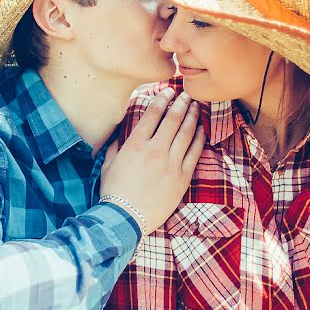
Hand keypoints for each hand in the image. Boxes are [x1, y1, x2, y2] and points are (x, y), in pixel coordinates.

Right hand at [100, 89, 204, 233]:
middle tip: (186, 94)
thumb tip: (119, 135)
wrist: (126, 218)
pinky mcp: (182, 177)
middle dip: (181, 103)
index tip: (168, 91)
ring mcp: (171, 163)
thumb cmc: (114, 192)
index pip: (152, 114)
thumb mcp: (108, 164)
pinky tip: (201, 129)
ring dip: (192, 116)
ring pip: (186, 133)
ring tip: (195, 106)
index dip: (162, 99)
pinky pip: (195, 152)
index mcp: (135, 144)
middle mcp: (155, 150)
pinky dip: (199, 138)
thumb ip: (115, 146)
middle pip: (173, 119)